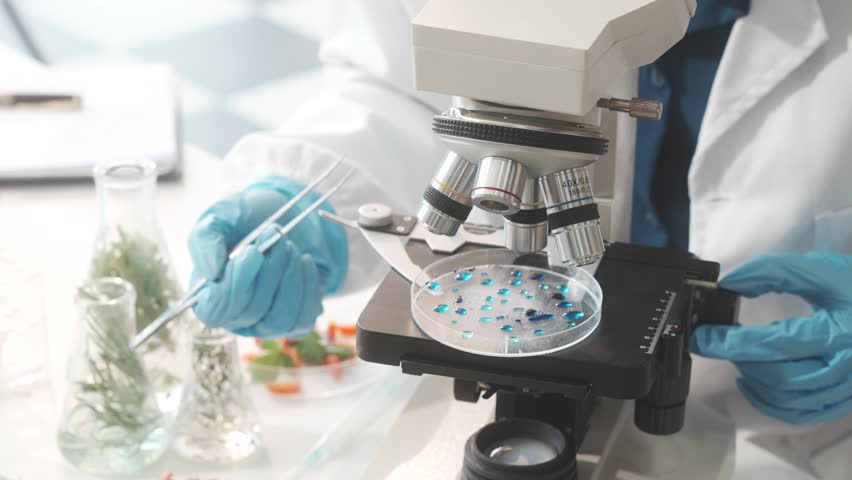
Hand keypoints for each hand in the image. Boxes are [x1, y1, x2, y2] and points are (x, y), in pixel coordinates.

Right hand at [187, 175, 347, 337]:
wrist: (289, 214)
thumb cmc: (249, 217)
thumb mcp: (222, 215)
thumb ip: (206, 239)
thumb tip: (211, 273)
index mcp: (207, 293)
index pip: (214, 311)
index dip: (233, 286)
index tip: (253, 252)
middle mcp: (235, 315)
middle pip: (251, 310)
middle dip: (268, 270)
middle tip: (274, 233)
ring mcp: (265, 321)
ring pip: (279, 318)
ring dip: (289, 277)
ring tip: (288, 246)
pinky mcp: (295, 319)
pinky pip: (304, 318)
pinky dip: (308, 285)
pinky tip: (304, 261)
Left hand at [691, 253, 851, 424]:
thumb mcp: (821, 269)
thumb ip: (774, 272)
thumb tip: (731, 284)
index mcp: (840, 332)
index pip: (777, 343)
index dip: (734, 342)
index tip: (703, 336)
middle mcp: (845, 367)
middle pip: (780, 377)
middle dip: (740, 360)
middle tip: (715, 342)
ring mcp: (846, 388)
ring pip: (788, 399)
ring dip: (753, 380)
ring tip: (736, 356)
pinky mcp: (843, 400)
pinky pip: (801, 414)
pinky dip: (770, 402)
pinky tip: (751, 382)